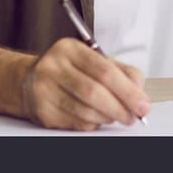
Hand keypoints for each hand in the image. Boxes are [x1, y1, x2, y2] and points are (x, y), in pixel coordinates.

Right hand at [20, 37, 151, 130]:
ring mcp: (45, 89)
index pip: (104, 71)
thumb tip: (140, 94)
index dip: (127, 91)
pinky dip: (93, 123)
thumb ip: (120, 72)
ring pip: (86, 111)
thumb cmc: (68, 70)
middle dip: (120, 108)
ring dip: (107, 117)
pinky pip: (76, 123)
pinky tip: (95, 117)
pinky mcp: (42, 111)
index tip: (143, 104)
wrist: (29, 80)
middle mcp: (54, 66)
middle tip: (133, 116)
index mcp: (70, 49)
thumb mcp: (93, 60)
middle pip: (94, 92)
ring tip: (115, 116)